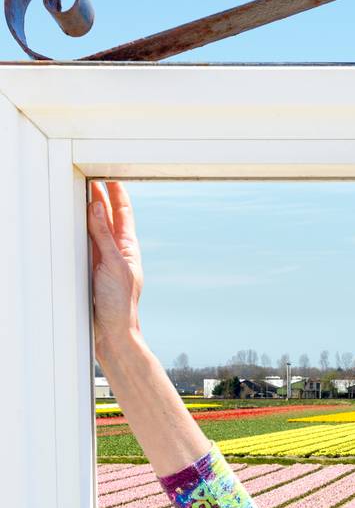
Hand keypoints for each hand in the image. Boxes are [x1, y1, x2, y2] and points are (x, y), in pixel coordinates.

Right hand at [87, 179, 144, 362]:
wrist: (113, 333)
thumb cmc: (119, 303)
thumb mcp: (113, 264)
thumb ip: (104, 235)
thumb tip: (97, 206)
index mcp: (128, 248)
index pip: (123, 213)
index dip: (118, 193)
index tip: (110, 174)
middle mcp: (116, 251)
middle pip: (108, 217)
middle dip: (101, 196)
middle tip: (91, 175)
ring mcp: (103, 260)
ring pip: (95, 229)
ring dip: (90, 211)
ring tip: (82, 191)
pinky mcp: (92, 270)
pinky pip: (85, 244)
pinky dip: (80, 230)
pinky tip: (75, 222)